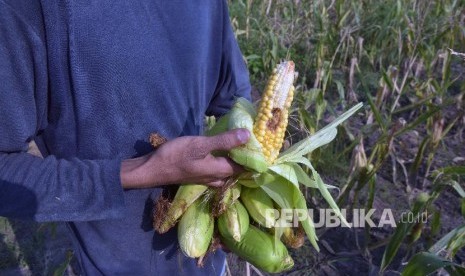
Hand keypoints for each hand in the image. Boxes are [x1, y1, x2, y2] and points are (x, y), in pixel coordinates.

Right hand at [120, 129, 249, 187]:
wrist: (153, 169)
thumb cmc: (176, 156)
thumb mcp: (201, 145)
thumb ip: (225, 141)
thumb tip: (248, 135)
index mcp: (221, 171)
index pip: (246, 166)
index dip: (255, 156)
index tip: (262, 143)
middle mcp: (217, 178)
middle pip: (238, 170)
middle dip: (246, 158)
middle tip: (253, 141)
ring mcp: (208, 179)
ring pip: (228, 171)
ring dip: (235, 160)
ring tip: (240, 145)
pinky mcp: (200, 175)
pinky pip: (218, 171)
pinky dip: (224, 162)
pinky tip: (221, 152)